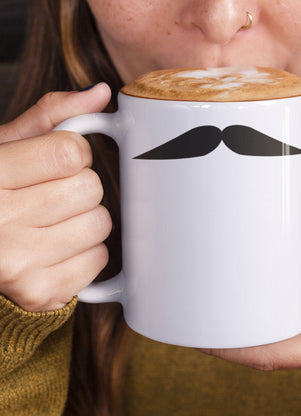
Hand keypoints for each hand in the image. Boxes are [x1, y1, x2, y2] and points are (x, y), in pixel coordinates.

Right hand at [0, 84, 112, 311]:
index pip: (71, 153)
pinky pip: (99, 261)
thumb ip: (52, 116)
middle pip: (90, 189)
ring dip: (87, 220)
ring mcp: (18, 264)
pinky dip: (87, 253)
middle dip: (80, 187)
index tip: (56, 162)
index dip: (73, 154)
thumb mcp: (5, 147)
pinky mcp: (40, 294)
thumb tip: (101, 93)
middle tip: (51, 195)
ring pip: (100, 225)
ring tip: (54, 223)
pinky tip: (58, 249)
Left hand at [203, 222, 300, 393]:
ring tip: (226, 301)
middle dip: (231, 334)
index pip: (270, 354)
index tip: (198, 332)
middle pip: (265, 352)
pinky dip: (273, 330)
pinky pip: (293, 346)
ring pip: (278, 350)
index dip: (230, 346)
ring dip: (251, 331)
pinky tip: (265, 310)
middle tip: (202, 301)